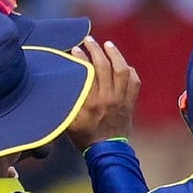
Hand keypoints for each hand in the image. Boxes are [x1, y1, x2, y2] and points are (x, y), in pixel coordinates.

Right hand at [67, 36, 140, 150]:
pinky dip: (130, 71)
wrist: (107, 151)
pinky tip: (124, 64)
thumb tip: (58, 84)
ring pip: (122, 70)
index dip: (81, 57)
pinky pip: (134, 82)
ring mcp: (122, 99)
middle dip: (96, 49)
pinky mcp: (130, 102)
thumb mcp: (68, 121)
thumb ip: (66, 102)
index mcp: (91, 102)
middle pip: (105, 66)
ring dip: (115, 55)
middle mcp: (108, 97)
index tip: (75, 48)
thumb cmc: (84, 137)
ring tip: (108, 44)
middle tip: (89, 40)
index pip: (87, 71)